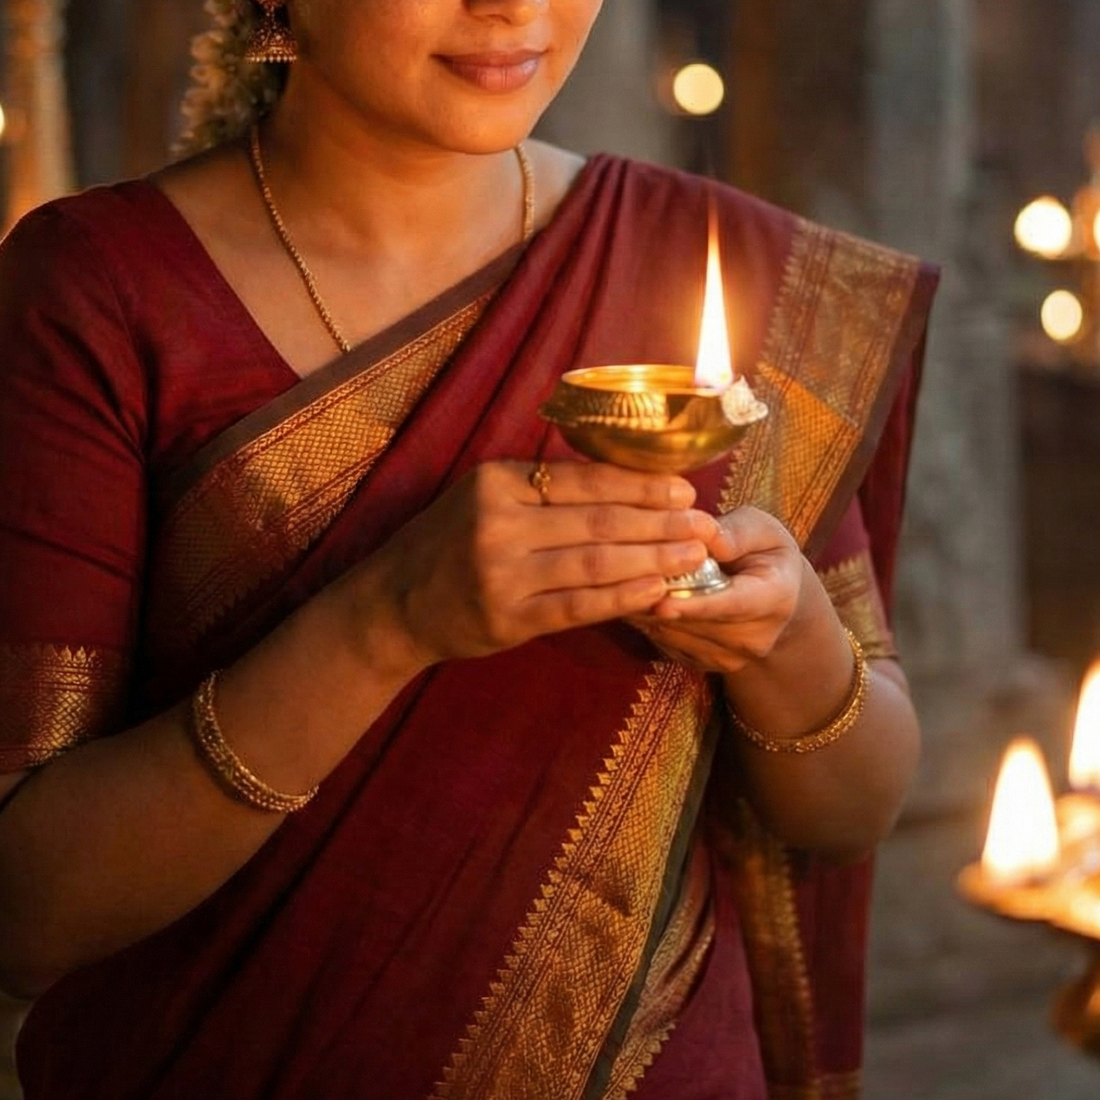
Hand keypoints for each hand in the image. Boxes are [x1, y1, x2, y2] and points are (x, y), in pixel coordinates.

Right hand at [353, 460, 720, 672]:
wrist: (395, 604)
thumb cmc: (449, 543)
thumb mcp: (483, 496)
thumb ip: (541, 488)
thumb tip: (625, 480)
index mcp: (497, 482)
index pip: (583, 480)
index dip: (640, 485)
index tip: (684, 489)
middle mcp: (498, 524)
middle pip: (597, 521)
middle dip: (659, 523)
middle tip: (704, 524)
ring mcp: (503, 575)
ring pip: (595, 563)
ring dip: (652, 560)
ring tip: (692, 556)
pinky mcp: (509, 619)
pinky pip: (579, 606)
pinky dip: (622, 598)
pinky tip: (657, 592)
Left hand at [630, 506, 807, 676]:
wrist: (775, 597)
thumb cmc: (765, 552)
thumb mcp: (762, 529)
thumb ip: (736, 532)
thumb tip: (706, 540)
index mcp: (775, 598)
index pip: (731, 606)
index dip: (695, 605)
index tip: (661, 602)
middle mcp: (755, 638)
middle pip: (696, 623)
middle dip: (659, 600)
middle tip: (628, 571)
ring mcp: (730, 657)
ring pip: (676, 635)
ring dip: (648, 611)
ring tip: (628, 580)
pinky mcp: (706, 664)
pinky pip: (667, 644)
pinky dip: (648, 621)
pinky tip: (637, 596)